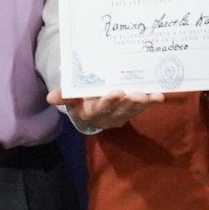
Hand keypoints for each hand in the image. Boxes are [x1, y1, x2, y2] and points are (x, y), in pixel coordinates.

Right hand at [47, 87, 163, 129]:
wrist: (90, 109)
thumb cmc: (80, 99)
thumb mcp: (71, 98)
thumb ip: (64, 95)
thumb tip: (50, 97)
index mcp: (91, 113)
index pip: (100, 109)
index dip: (108, 102)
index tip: (116, 92)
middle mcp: (108, 117)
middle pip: (119, 111)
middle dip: (128, 103)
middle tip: (136, 95)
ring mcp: (121, 115)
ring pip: (132, 111)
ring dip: (141, 104)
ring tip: (148, 96)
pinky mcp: (131, 111)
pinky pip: (142, 108)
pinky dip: (151, 102)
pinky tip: (159, 96)